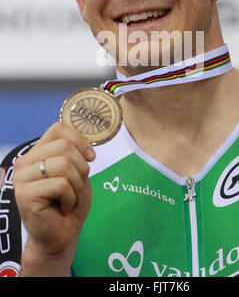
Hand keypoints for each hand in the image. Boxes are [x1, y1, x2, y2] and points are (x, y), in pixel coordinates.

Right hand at [13, 121, 95, 275]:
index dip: (80, 140)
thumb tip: (83, 140)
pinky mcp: (25, 195)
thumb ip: (74, 152)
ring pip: (64, 164)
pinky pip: (61, 184)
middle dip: (81, 167)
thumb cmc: (69, 204)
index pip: (58, 129)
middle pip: (64, 146)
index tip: (90, 157)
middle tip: (76, 186)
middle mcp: (25, 163)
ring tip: (68, 198)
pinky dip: (70, 198)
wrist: (61, 237)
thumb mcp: (76, 172)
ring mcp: (22, 178)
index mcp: (36, 153)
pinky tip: (62, 208)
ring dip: (76, 185)